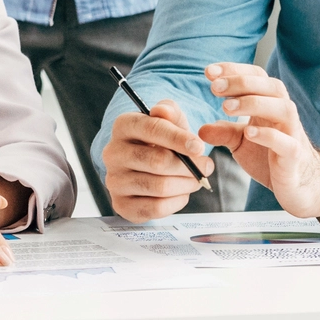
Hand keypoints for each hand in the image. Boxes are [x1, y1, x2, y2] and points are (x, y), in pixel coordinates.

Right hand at [102, 98, 216, 221]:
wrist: (150, 165)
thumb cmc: (163, 139)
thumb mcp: (170, 120)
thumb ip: (170, 111)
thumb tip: (162, 111)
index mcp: (123, 126)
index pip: (151, 129)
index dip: (178, 138)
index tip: (199, 146)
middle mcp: (113, 153)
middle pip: (157, 161)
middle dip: (189, 166)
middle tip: (207, 166)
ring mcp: (114, 181)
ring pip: (159, 187)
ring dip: (186, 184)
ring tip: (196, 179)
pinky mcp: (121, 204)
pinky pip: (155, 208)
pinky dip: (176, 202)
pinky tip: (180, 193)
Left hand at [195, 62, 319, 217]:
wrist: (297, 187)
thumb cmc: (269, 157)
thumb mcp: (240, 143)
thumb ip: (223, 133)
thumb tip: (201, 129)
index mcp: (270, 104)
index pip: (257, 76)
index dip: (234, 70)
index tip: (208, 72)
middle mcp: (284, 114)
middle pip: (270, 86)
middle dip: (241, 82)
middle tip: (214, 88)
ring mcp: (292, 134)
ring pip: (282, 108)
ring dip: (254, 103)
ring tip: (226, 108)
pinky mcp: (294, 156)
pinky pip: (286, 142)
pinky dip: (268, 135)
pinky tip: (248, 133)